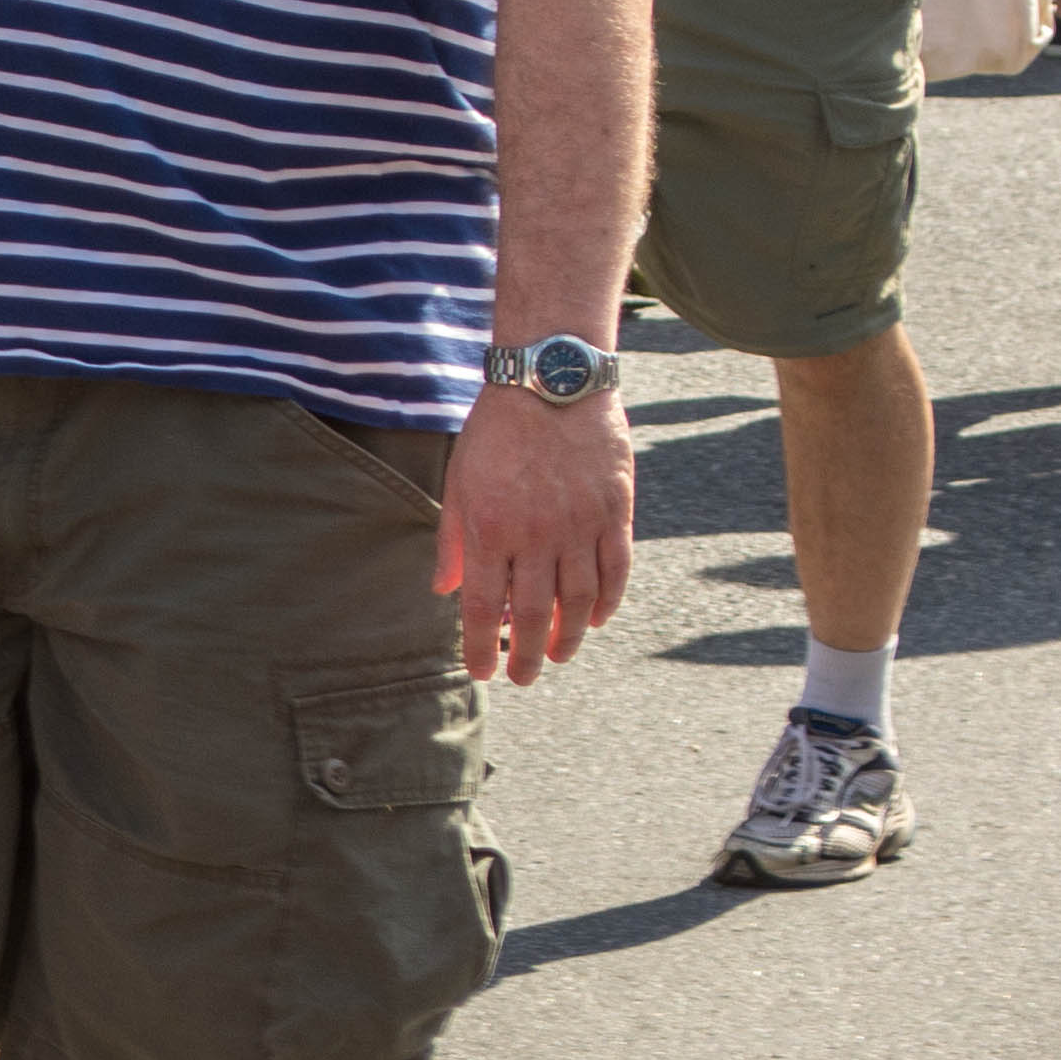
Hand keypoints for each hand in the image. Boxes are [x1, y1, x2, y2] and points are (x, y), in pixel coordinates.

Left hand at [436, 380, 632, 684]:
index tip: (482, 673)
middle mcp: (537, 535)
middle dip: (529, 654)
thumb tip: (444, 592)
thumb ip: (453, 542)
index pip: (485, 608)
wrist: (552, 382)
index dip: (482, 647)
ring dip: (570, 636)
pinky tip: (597, 619)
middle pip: (535, 614)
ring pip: (580, 600)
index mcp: (491, 531)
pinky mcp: (617, 511)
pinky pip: (616, 570)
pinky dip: (608, 601)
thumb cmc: (496, 433)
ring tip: (560, 655)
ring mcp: (581, 525)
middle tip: (525, 677)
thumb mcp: (459, 484)